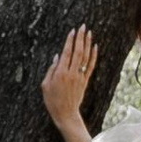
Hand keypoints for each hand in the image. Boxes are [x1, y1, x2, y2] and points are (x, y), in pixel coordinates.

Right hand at [40, 26, 96, 141]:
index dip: (70, 41)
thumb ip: (51, 70)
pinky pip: (91, 66)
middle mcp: (72, 73)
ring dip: (87, 44)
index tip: (73, 31)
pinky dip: (94, 56)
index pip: (67, 53)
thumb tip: (57, 57)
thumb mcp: (45, 86)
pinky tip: (95, 47)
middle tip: (83, 26)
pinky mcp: (85, 81)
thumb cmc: (52, 101)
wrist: (65, 114)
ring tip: (89, 32)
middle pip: (78, 52)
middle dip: (80, 38)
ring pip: (85, 57)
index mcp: (60, 73)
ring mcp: (80, 77)